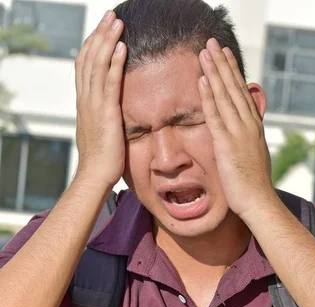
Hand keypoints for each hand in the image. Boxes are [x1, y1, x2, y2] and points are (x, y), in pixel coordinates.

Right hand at [74, 11, 126, 188]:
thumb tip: (108, 113)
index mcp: (84, 103)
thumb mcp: (99, 132)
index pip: (84, 66)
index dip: (91, 45)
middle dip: (99, 34)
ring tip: (116, 22)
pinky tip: (121, 47)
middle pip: (89, 58)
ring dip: (107, 40)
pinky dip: (115, 62)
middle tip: (109, 15)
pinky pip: (110, 82)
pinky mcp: (107, 113)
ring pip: (97, 65)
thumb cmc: (100, 160)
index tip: (101, 30)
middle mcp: (86, 100)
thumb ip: (102, 118)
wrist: (95, 175)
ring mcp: (94, 105)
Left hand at [198, 38, 274, 221]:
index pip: (242, 93)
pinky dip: (209, 98)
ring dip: (214, 73)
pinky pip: (216, 116)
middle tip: (213, 43)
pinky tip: (203, 81)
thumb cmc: (254, 184)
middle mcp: (248, 125)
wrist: (258, 202)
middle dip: (222, 64)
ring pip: (225, 96)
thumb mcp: (252, 156)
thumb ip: (247, 140)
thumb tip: (243, 133)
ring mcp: (239, 133)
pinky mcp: (227, 145)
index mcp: (254, 127)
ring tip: (205, 53)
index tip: (225, 54)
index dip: (233, 72)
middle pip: (234, 88)